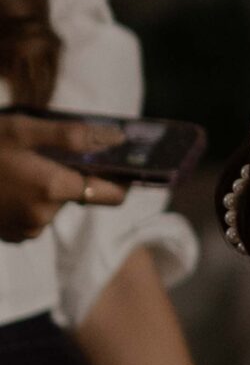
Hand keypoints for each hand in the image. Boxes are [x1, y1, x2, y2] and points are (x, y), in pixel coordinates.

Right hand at [0, 116, 128, 241]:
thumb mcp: (22, 129)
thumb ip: (72, 135)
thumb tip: (118, 139)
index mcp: (53, 189)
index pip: (112, 195)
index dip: (120, 180)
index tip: (123, 167)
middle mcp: (44, 216)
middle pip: (78, 196)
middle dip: (68, 174)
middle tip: (44, 152)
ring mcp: (27, 230)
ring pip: (54, 206)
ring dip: (45, 186)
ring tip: (17, 165)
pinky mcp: (11, 236)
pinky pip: (33, 216)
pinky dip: (27, 199)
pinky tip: (6, 182)